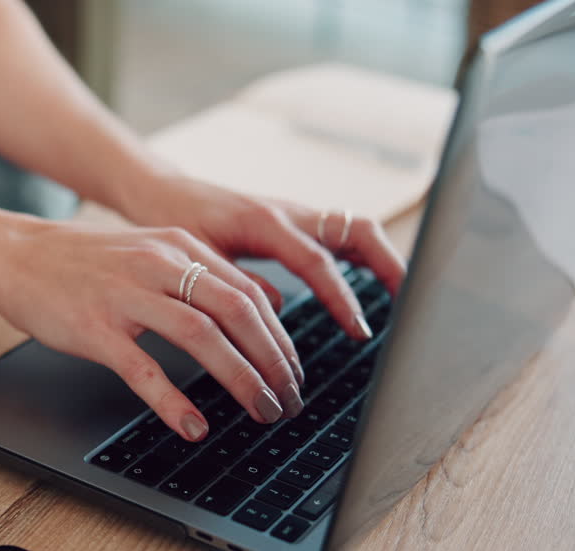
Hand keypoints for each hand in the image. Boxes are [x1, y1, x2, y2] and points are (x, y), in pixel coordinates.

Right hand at [0, 202, 308, 442]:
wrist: (14, 254)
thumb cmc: (82, 261)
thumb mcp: (151, 251)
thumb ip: (204, 274)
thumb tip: (266, 305)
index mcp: (179, 246)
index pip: (250, 292)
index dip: (282, 337)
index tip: (295, 372)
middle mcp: (160, 264)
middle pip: (237, 312)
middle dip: (273, 361)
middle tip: (290, 399)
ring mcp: (127, 295)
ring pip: (201, 335)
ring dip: (240, 378)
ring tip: (261, 412)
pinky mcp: (95, 327)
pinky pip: (143, 368)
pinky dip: (174, 401)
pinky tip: (194, 426)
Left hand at [119, 173, 406, 340]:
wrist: (165, 196)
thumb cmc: (178, 225)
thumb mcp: (199, 258)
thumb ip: (236, 281)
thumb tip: (277, 307)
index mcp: (265, 222)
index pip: (318, 261)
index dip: (343, 297)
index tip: (360, 330)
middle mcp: (290, 214)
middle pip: (357, 230)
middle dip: (389, 266)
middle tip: (409, 305)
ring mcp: (298, 216)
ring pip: (357, 229)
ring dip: (384, 260)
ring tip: (405, 298)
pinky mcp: (298, 222)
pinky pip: (343, 235)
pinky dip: (364, 257)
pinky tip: (376, 285)